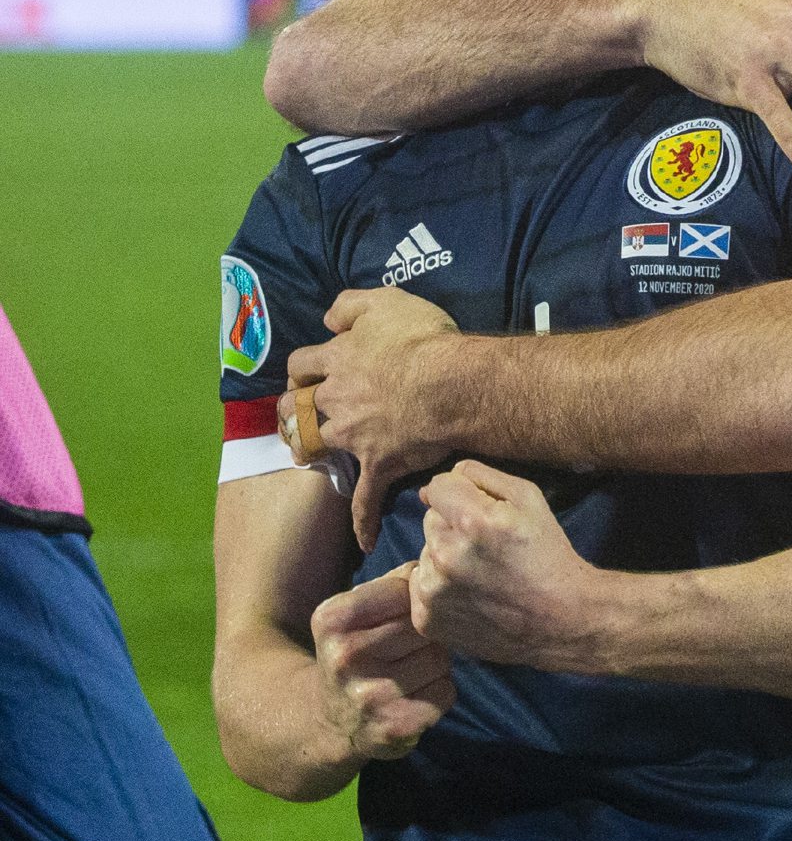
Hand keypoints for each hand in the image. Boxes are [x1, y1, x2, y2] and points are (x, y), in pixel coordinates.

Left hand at [284, 287, 461, 552]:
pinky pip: (366, 499)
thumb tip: (328, 318)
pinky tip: (365, 540)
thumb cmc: (422, 339)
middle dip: (292, 412)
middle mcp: (337, 399)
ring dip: (309, 452)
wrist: (449, 384)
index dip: (302, 368)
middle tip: (296, 416)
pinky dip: (364, 520)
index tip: (306, 372)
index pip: (302, 363)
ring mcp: (354, 435)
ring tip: (308, 458)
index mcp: (337, 360)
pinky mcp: (379, 464)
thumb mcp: (385, 301)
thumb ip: (350, 305)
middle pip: (297, 409)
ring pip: (317, 448)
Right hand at [310, 563, 455, 762]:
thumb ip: (394, 583)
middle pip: (424, 626)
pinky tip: (416, 694)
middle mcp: (346, 657)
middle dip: (428, 633)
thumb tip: (433, 567)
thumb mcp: (356, 611)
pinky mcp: (395, 726)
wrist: (330, 721)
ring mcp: (370, 696)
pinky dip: (439, 691)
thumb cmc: (355, 650)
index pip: (404, 590)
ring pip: (440, 658)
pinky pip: (446, 692)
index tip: (404, 613)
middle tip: (410, 647)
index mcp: (332, 620)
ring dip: (437, 662)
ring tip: (412, 669)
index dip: (415, 600)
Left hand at [410, 460, 613, 670]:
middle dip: (454, 525)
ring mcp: (433, 592)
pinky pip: (420, 586)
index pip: (438, 486)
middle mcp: (446, 556)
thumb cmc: (547, 554)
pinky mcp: (426, 620)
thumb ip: (483, 476)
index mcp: (472, 522)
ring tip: (481, 574)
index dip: (461, 493)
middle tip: (487, 546)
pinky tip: (470, 594)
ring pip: (426, 553)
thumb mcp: (529, 497)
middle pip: (431, 519)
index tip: (481, 510)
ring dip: (445, 557)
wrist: (559, 619)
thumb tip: (446, 477)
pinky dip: (439, 588)